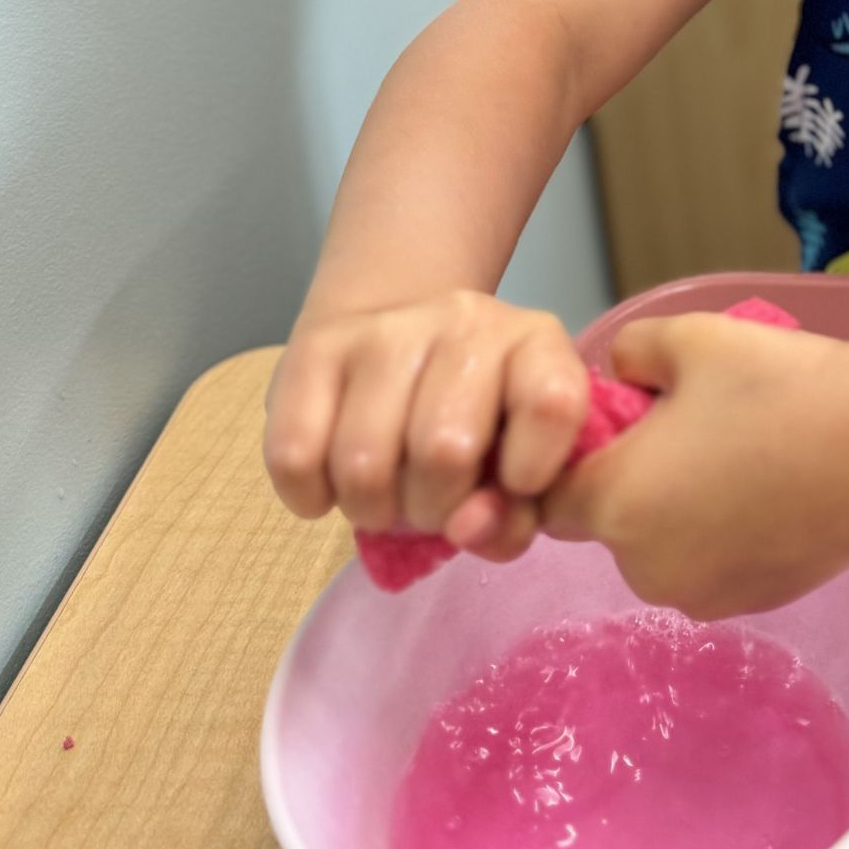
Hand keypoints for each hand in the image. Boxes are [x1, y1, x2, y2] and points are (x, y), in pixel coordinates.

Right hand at [263, 290, 590, 563]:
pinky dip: (312, 496)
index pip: (552, 403)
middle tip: (429, 504)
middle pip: (443, 451)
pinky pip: (295, 455)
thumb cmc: (475, 427)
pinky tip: (332, 485)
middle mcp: (466, 319)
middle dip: (432, 510)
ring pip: (364, 463)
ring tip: (385, 495)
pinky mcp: (316, 346)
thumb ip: (514, 516)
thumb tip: (467, 528)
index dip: (532, 471)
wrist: (394, 346)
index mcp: (536, 343)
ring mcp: (386, 328)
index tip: (512, 487)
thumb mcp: (518, 470)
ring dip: (372, 509)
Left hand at [539, 312, 848, 618]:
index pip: (549, 496)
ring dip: (676, 510)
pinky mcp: (757, 603)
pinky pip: (711, 564)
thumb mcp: (689, 338)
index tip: (619, 419)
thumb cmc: (783, 383)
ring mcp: (705, 595)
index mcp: (615, 505)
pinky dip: (723, 533)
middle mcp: (646, 569)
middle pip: (607, 524)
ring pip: (660, 547)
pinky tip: (771, 484)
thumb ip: (627, 353)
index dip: (574, 455)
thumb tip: (617, 376)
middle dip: (630, 481)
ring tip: (736, 453)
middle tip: (687, 426)